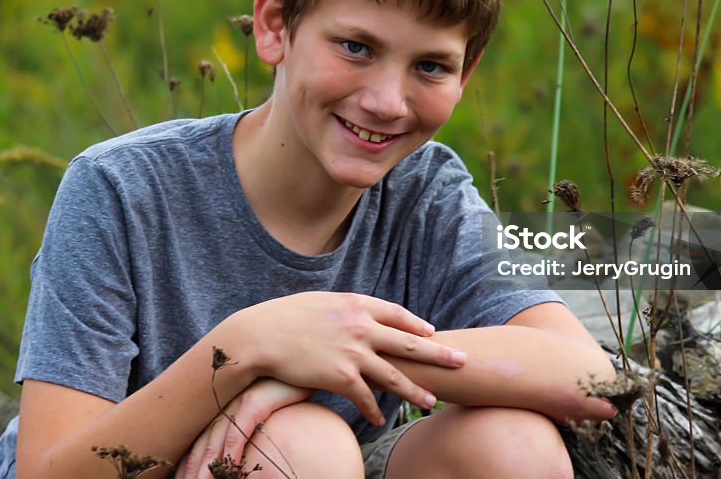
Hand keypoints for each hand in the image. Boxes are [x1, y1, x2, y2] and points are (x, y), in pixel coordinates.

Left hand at [178, 378, 310, 478]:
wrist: (300, 361)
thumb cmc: (281, 393)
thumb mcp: (256, 411)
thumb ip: (242, 430)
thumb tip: (233, 456)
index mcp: (220, 409)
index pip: (196, 443)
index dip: (186, 464)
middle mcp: (224, 405)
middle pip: (201, 445)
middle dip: (191, 470)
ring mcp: (238, 401)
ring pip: (216, 440)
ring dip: (207, 467)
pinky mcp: (256, 400)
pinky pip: (240, 429)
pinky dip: (232, 450)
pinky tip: (229, 467)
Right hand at [225, 291, 465, 424]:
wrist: (259, 336)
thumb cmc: (283, 317)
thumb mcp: (320, 301)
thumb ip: (342, 308)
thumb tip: (354, 313)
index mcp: (356, 304)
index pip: (396, 313)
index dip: (415, 324)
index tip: (431, 332)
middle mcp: (360, 326)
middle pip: (409, 343)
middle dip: (438, 354)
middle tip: (461, 362)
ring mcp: (353, 352)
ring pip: (394, 375)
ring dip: (415, 390)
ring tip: (432, 400)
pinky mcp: (340, 376)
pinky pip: (365, 397)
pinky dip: (374, 409)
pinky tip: (380, 419)